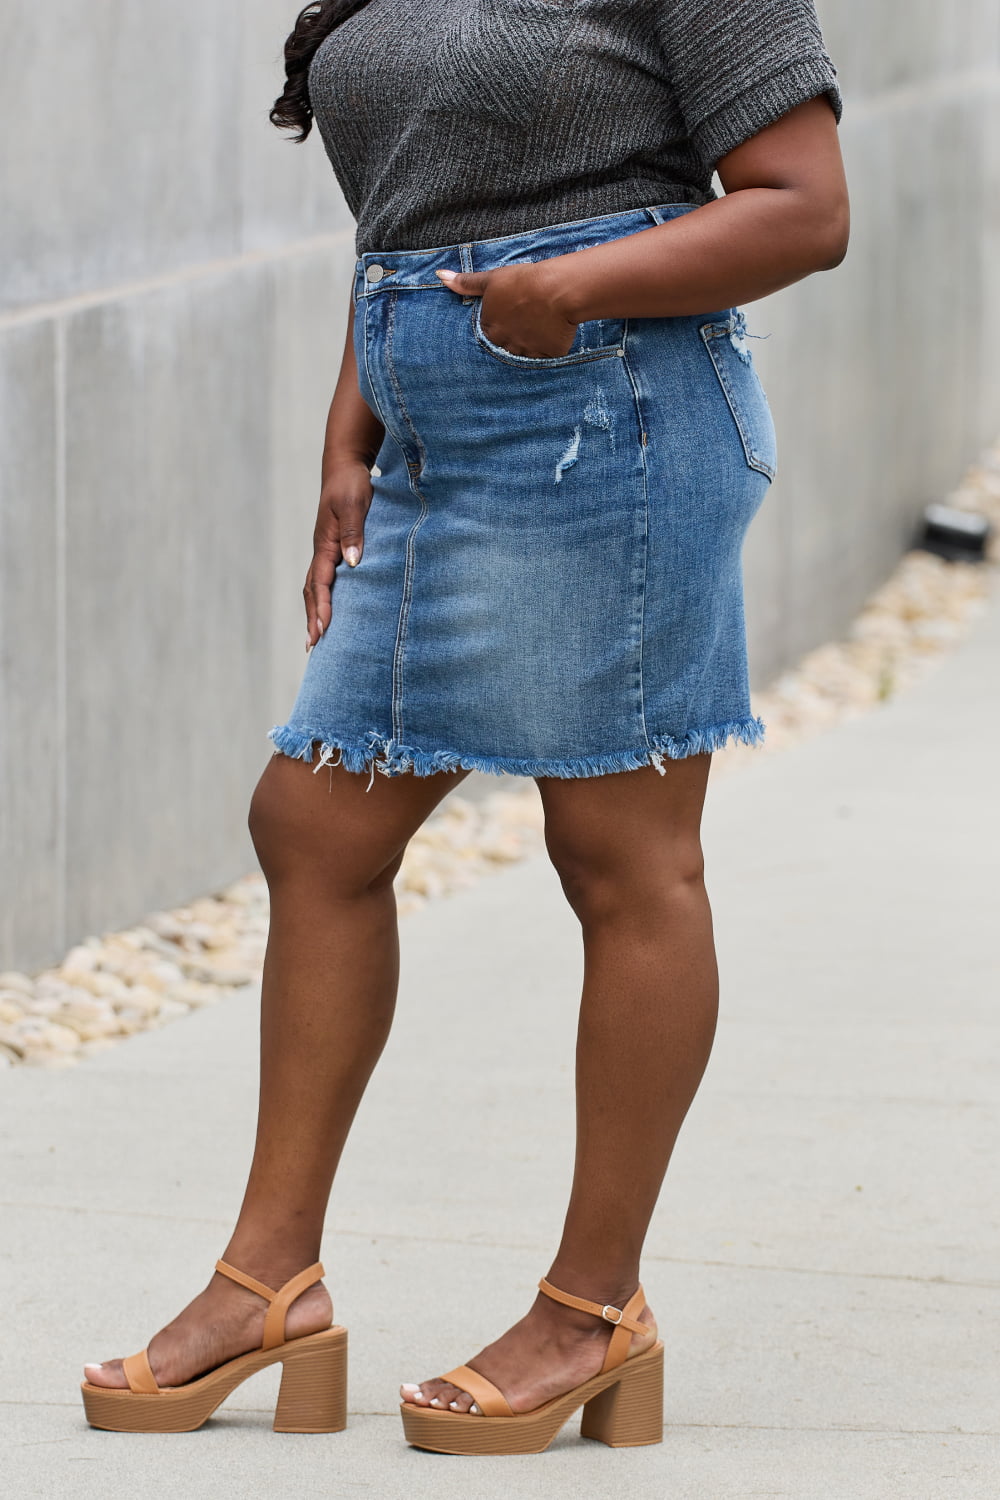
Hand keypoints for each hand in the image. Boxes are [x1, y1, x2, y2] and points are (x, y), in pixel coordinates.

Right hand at [304, 457, 372, 651]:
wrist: (345, 466)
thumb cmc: (351, 483)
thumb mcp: (355, 503)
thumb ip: (355, 532)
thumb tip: (352, 564)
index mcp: (325, 543)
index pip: (320, 582)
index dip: (321, 607)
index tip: (322, 630)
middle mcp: (322, 550)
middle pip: (312, 590)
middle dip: (312, 617)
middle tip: (313, 645)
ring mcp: (326, 549)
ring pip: (316, 586)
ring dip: (315, 611)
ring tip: (316, 636)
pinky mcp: (334, 547)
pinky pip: (326, 579)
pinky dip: (324, 598)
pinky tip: (331, 609)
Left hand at [436, 261, 577, 358]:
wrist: (556, 290)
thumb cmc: (522, 281)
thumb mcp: (492, 279)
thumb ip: (466, 283)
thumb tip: (441, 276)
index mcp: (489, 328)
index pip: (488, 333)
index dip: (499, 323)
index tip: (509, 315)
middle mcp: (504, 344)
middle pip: (504, 346)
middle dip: (512, 337)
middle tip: (525, 321)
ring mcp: (525, 352)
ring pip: (524, 353)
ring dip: (529, 343)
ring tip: (538, 326)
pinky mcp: (546, 355)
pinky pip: (545, 356)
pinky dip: (547, 347)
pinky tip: (551, 331)